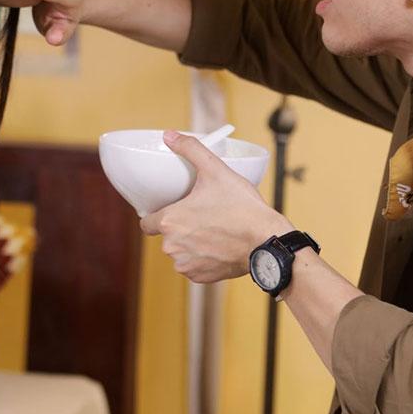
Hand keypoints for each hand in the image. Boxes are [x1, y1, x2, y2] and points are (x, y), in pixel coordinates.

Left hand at [139, 130, 293, 283]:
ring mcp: (186, 265)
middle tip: (201, 215)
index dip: (156, 214)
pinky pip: (194, 266)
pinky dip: (203, 258)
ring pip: (180, 251)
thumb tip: (169, 135)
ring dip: (190, 243)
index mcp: (169, 221)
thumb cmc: (242, 208)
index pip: (146, 222)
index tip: (171, 209)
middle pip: (166, 236)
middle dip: (179, 226)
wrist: (266, 240)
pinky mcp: (200, 277)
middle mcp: (172, 247)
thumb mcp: (216, 170)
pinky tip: (218, 246)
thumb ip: (190, 149)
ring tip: (212, 230)